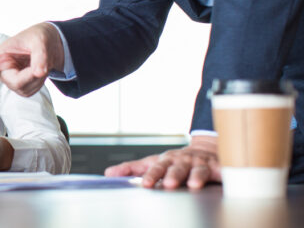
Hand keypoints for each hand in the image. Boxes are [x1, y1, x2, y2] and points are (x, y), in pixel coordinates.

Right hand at [0, 22, 63, 102]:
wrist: (49, 43)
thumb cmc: (38, 37)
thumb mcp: (40, 41)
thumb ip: (40, 56)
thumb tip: (40, 72)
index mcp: (0, 56)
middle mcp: (2, 70)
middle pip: (15, 83)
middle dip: (31, 76)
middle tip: (42, 64)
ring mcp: (11, 80)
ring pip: (25, 88)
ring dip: (37, 78)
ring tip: (39, 62)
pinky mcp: (21, 87)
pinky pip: (31, 90)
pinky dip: (40, 81)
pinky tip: (38, 70)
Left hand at [104, 135, 220, 188]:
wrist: (205, 150)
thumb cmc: (176, 160)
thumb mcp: (153, 162)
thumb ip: (132, 169)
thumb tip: (108, 173)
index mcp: (166, 160)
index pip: (156, 167)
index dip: (151, 175)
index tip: (147, 184)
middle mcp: (183, 160)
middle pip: (177, 168)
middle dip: (172, 175)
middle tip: (168, 184)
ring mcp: (202, 163)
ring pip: (199, 170)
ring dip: (196, 176)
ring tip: (193, 185)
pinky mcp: (221, 168)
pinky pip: (225, 171)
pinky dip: (226, 175)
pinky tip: (226, 180)